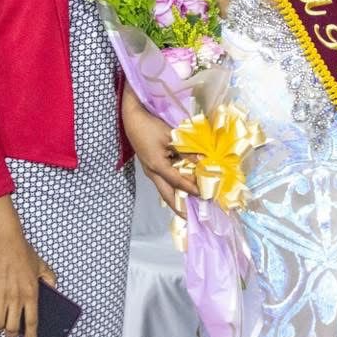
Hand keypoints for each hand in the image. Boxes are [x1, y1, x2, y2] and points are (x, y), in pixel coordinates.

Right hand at [0, 227, 57, 336]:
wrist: (5, 243)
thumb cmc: (24, 252)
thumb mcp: (42, 265)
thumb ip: (50, 278)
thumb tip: (54, 289)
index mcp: (31, 293)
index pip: (32, 321)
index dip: (31, 336)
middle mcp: (17, 298)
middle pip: (13, 327)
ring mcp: (1, 296)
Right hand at [121, 87, 198, 213]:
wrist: (131, 119)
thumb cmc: (150, 127)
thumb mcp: (172, 138)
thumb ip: (187, 151)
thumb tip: (202, 162)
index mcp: (157, 167)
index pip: (178, 182)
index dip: (192, 189)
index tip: (205, 196)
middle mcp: (152, 173)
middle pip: (167, 195)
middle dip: (179, 207)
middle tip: (190, 217)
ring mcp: (150, 170)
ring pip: (164, 189)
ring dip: (176, 197)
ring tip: (189, 205)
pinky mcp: (150, 165)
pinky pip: (163, 180)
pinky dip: (173, 186)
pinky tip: (182, 186)